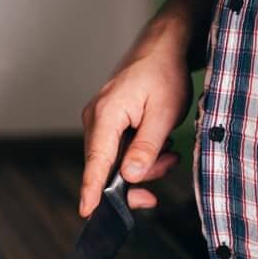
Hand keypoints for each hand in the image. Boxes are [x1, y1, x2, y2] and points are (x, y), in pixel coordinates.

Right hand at [80, 15, 191, 216]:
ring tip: (169, 148)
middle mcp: (96, 118)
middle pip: (107, 167)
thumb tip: (129, 176)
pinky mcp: (108, 121)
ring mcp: (100, 120)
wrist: (163, 46)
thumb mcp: (164, 114)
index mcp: (107, 115)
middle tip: (169, 162)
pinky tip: (159, 141)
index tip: (87, 212)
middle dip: (140, 174)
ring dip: (145, 162)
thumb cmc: (164, 73)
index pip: (96, 162)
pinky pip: (120, 149)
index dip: (92, 190)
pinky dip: (141, 152)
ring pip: (117, 161)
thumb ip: (146, 148)